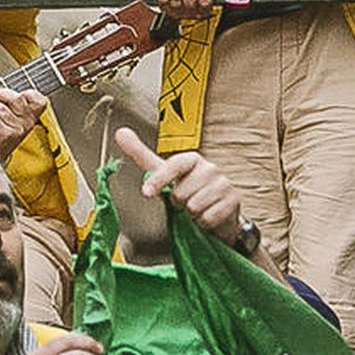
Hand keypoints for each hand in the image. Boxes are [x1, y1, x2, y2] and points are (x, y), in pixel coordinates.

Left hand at [0, 86, 48, 164]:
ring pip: (1, 108)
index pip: (39, 101)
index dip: (29, 93)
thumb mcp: (9, 117)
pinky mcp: (2, 135)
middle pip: (17, 99)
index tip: (17, 94)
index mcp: (30, 118)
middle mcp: (26, 125)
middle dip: (2, 94)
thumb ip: (11, 103)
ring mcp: (15, 131)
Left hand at [114, 127, 245, 238]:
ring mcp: (224, 183)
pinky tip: (208, 216)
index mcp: (191, 159)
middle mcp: (210, 167)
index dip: (158, 180)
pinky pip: (208, 218)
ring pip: (194, 207)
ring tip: (197, 208)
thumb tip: (120, 132)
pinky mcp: (233, 200)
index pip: (173, 165)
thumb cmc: (187, 191)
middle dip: (179, 204)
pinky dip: (204, 223)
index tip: (146, 192)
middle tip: (186, 201)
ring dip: (191, 214)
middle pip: (181, 194)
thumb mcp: (163, 173)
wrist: (217, 212)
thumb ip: (141, 154)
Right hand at [132, 0, 224, 17]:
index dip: (206, 10)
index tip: (205, 11)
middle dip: (194, 13)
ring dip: (180, 12)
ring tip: (184, 10)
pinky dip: (167, 8)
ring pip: (176, 5)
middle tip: (195, 13)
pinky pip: (162, 1)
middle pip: (190, 5)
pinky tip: (172, 6)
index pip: (205, 1)